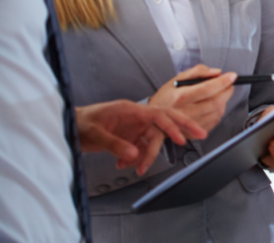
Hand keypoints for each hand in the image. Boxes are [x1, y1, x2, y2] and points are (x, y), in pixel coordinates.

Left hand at [76, 100, 206, 174]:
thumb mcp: (94, 133)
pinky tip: (125, 165)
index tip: (182, 138)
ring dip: (149, 154)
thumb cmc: (79, 123)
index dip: (172, 126)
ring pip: (152, 139)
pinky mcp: (128, 137)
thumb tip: (133, 155)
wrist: (67, 126)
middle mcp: (135, 117)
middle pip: (165, 120)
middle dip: (183, 127)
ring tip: (141, 168)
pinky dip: (136, 158)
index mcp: (130, 110)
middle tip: (200, 134)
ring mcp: (133, 127)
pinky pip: (140, 147)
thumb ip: (115, 144)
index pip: (158, 115)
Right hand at [149, 64, 236, 131]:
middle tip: (229, 84)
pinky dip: (219, 111)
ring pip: (218, 111)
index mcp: (181, 96)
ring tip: (220, 94)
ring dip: (224, 100)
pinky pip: (215, 121)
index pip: (207, 88)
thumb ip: (197, 72)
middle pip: (216, 101)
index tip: (232, 76)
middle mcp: (186, 112)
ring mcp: (191, 124)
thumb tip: (216, 72)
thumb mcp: (177, 79)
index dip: (223, 82)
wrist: (154, 119)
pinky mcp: (195, 133)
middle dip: (227, 90)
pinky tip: (213, 105)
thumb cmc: (166, 98)